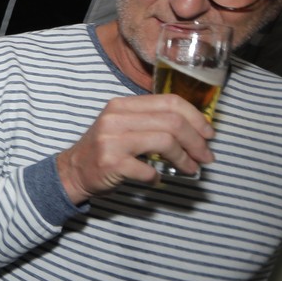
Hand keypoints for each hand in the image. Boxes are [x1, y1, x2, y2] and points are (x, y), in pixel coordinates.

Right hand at [56, 94, 214, 203]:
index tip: (208, 134)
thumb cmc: (105, 150)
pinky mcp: (110, 163)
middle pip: (172, 122)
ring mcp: (111, 140)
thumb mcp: (123, 126)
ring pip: (165, 142)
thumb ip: (151, 121)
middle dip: (196, 141)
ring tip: (190, 168)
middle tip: (205, 156)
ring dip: (184, 159)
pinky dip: (157, 177)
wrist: (72, 171)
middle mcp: (116, 118)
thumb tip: (195, 130)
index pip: (170, 101)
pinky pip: (148, 169)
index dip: (196, 117)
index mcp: (122, 105)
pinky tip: (155, 179)